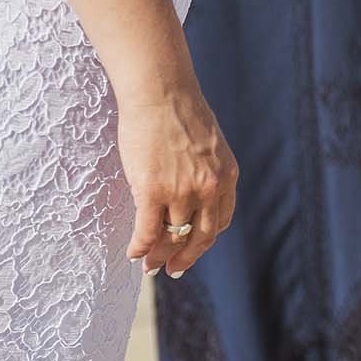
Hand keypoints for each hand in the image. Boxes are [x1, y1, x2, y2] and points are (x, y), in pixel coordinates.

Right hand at [117, 84, 237, 276]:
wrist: (159, 90)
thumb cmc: (177, 109)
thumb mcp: (208, 142)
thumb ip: (206, 167)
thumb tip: (193, 186)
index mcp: (227, 176)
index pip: (220, 221)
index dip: (204, 240)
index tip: (192, 247)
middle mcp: (209, 189)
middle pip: (199, 237)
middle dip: (185, 258)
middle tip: (173, 270)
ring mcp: (181, 191)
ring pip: (172, 238)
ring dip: (158, 256)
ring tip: (148, 266)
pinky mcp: (153, 191)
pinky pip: (147, 232)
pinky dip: (140, 247)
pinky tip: (133, 253)